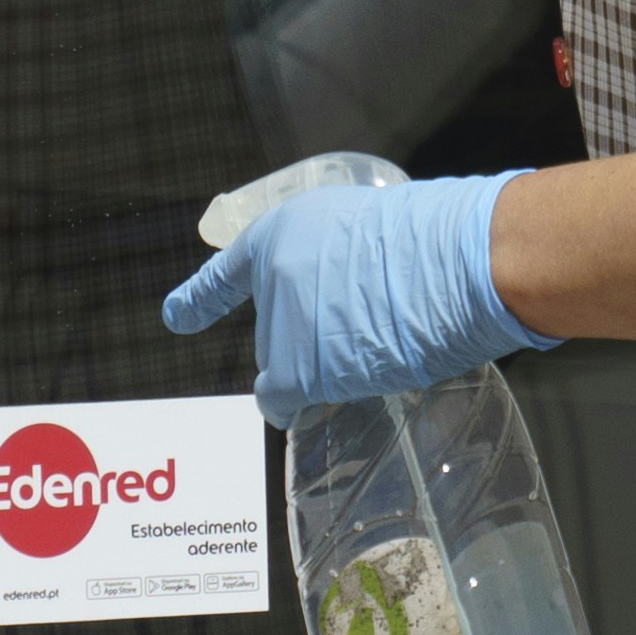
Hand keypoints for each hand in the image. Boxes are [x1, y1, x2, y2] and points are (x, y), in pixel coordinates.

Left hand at [165, 160, 538, 420]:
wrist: (459, 264)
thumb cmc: (438, 241)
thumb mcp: (371, 233)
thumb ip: (335, 266)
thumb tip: (338, 308)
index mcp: (287, 231)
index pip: (231, 270)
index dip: (201, 297)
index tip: (176, 316)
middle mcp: (273, 277)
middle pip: (272, 332)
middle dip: (308, 339)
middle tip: (367, 323)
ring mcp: (283, 324)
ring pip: (288, 369)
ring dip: (323, 369)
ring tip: (376, 342)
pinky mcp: (300, 370)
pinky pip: (289, 402)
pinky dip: (309, 404)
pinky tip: (350, 384)